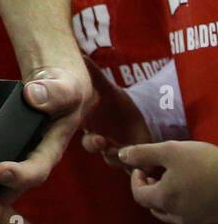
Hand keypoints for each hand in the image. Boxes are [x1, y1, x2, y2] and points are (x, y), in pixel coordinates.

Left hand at [0, 62, 92, 223]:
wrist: (55, 84)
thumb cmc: (63, 87)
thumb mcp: (67, 86)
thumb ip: (56, 92)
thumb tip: (33, 96)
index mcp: (51, 146)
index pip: (38, 166)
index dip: (21, 174)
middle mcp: (33, 156)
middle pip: (16, 187)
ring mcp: (17, 156)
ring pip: (0, 185)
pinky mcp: (1, 149)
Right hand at [79, 54, 150, 170]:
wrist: (140, 119)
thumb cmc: (119, 105)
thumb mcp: (108, 89)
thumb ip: (94, 74)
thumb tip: (80, 54)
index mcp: (90, 124)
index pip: (81, 134)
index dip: (85, 137)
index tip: (92, 132)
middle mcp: (99, 140)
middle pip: (94, 148)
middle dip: (97, 147)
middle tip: (103, 142)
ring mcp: (115, 151)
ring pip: (112, 159)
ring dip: (117, 157)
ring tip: (127, 150)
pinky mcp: (133, 160)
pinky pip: (132, 169)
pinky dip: (137, 169)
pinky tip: (144, 165)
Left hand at [118, 141, 217, 223]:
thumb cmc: (207, 164)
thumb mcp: (172, 151)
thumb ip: (143, 153)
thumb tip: (122, 156)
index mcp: (164, 200)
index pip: (138, 194)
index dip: (136, 179)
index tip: (143, 166)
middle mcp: (178, 218)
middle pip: (154, 207)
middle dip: (151, 189)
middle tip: (159, 172)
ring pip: (173, 214)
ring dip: (168, 199)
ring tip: (178, 180)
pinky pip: (192, 218)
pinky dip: (186, 206)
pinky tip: (197, 190)